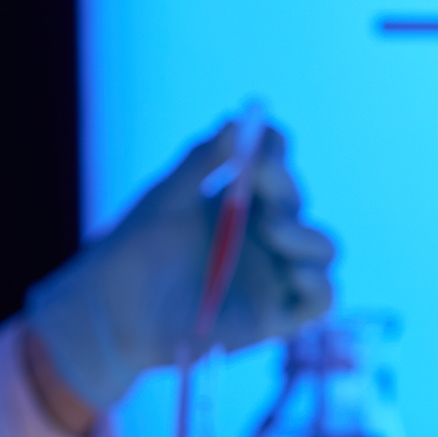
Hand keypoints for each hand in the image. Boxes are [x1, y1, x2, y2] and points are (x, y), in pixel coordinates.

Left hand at [24, 119, 335, 408]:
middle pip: (297, 204)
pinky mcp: (276, 316)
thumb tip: (238, 120)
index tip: (263, 140)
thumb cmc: (135, 253)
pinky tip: (296, 275)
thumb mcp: (166, 199)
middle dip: (284, 190)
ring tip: (274, 231)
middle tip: (259, 183)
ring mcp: (274, 275)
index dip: (275, 150)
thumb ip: (203, 162)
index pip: (275, 166)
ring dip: (306, 236)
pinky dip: (320, 286)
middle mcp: (264, 236)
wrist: (115, 313)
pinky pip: (321, 301)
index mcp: (240, 201)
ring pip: (322, 250)